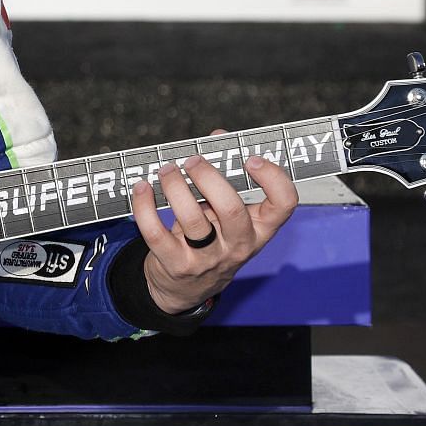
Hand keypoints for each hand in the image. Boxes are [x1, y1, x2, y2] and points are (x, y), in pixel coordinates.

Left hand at [128, 133, 298, 315]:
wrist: (186, 288)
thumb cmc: (211, 236)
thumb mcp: (225, 213)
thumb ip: (225, 174)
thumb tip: (218, 137)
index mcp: (259, 228)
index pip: (284, 205)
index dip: (272, 178)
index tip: (250, 158)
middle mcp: (238, 245)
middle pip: (231, 209)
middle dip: (209, 178)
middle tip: (192, 161)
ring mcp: (208, 258)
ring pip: (193, 220)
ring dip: (175, 187)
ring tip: (166, 170)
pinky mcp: (176, 265)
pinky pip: (156, 233)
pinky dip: (144, 206)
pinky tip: (142, 189)